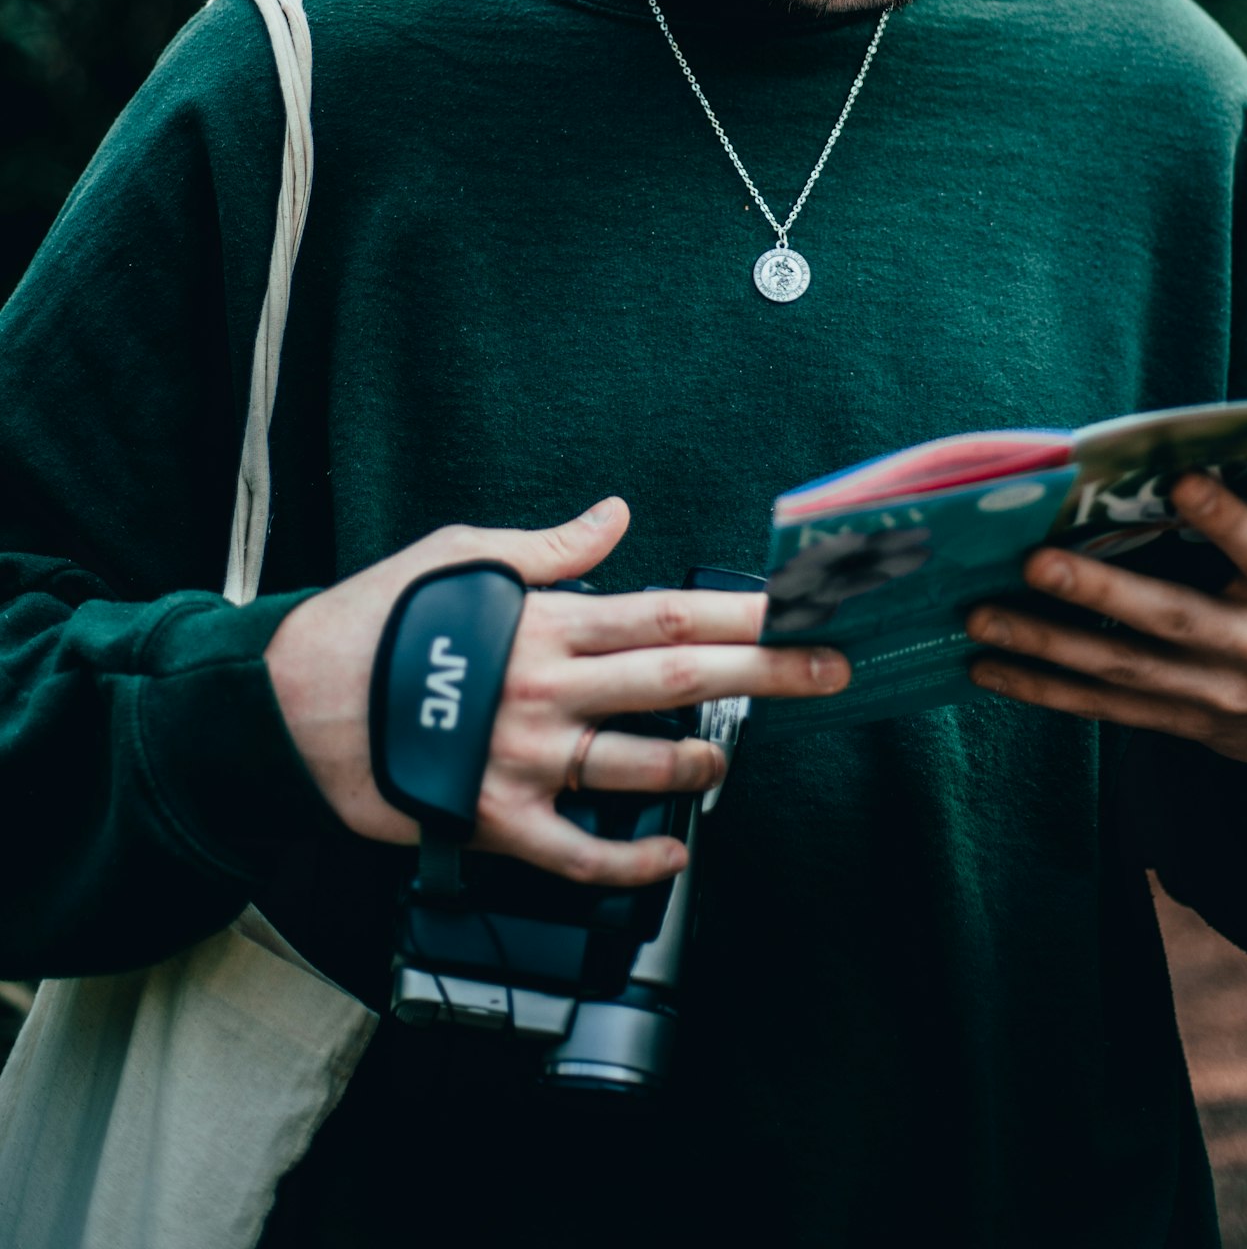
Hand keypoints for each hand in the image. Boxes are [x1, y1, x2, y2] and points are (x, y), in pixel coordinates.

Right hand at [266, 497, 848, 883]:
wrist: (287, 701)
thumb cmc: (374, 620)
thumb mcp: (459, 554)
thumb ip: (549, 545)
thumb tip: (613, 515)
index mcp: (546, 619)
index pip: (669, 609)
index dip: (746, 608)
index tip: (804, 605)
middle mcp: (546, 687)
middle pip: (680, 677)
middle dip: (767, 672)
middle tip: (831, 670)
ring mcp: (524, 759)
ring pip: (640, 767)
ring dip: (701, 764)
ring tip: (730, 758)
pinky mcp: (493, 819)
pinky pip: (579, 852)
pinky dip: (633, 860)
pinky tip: (673, 853)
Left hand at [965, 474, 1246, 772]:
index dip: (1226, 519)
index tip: (1179, 481)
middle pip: (1173, 618)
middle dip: (1101, 592)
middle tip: (1035, 561)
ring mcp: (1215, 692)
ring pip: (1124, 668)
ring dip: (1048, 645)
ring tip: (983, 616)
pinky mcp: (1184, 720)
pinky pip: (1107, 708)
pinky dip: (1045, 691)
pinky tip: (989, 669)